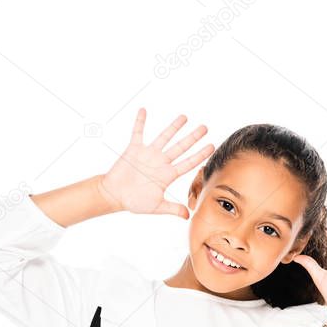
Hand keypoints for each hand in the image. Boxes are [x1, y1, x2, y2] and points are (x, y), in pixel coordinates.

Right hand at [98, 108, 213, 217]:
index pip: (188, 163)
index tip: (212, 146)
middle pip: (181, 147)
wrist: (114, 195)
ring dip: (174, 127)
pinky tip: (144, 110)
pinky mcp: (133, 149)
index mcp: (168, 175)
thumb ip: (172, 209)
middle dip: (193, 137)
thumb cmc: (134, 202)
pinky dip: (140, 122)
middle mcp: (161, 162)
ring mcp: (148, 154)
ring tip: (185, 117)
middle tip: (205, 127)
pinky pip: (138, 133)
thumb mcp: (156, 207)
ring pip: (164, 137)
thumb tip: (188, 216)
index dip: (200, 155)